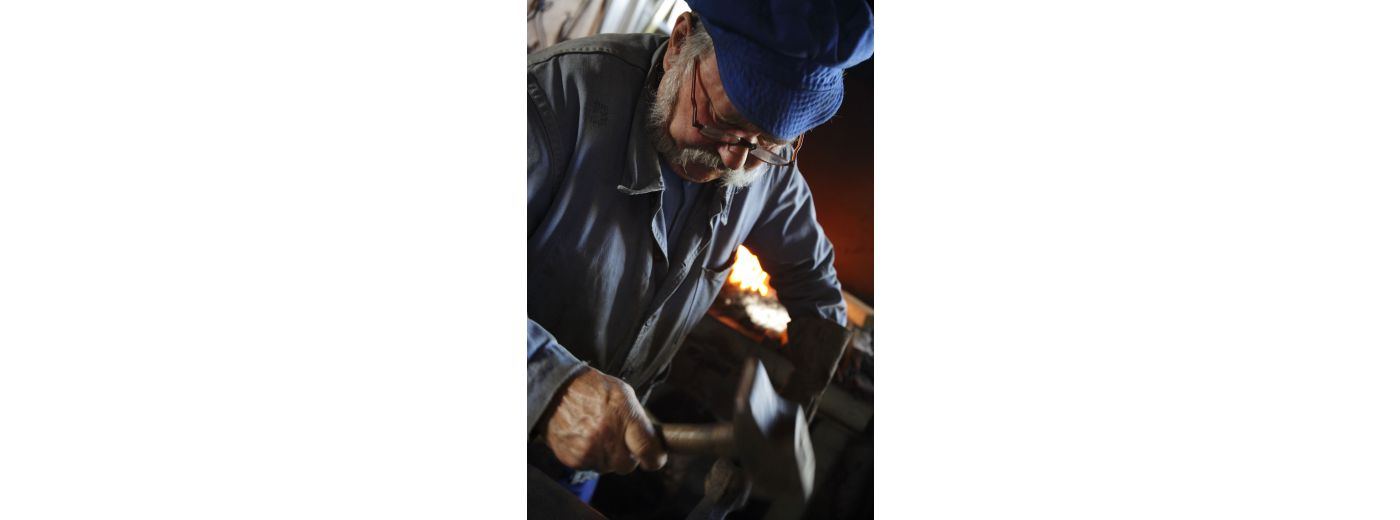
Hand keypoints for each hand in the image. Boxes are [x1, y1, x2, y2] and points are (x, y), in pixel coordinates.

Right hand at [542, 368, 667, 473]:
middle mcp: (608, 437)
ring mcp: (590, 451)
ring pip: (608, 467)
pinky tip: (584, 438)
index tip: (655, 458)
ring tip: (597, 433)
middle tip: (618, 439)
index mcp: (624, 417)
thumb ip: (639, 419)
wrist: (554, 390)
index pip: (649, 450)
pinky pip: (590, 467)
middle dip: (627, 456)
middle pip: (628, 466)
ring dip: (606, 456)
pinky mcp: (574, 460)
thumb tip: (652, 439)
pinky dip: (590, 457)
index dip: (655, 459)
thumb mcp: (623, 393)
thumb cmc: (591, 389)